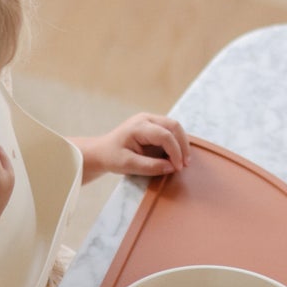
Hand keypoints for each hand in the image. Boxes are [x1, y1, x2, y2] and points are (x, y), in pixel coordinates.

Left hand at [76, 113, 190, 180]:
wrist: (101, 151)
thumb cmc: (112, 157)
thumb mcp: (128, 165)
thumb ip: (150, 166)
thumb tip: (171, 167)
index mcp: (139, 126)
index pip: (165, 136)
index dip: (175, 152)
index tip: (178, 168)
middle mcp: (146, 119)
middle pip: (174, 126)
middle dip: (183, 145)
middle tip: (185, 163)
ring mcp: (149, 119)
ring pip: (174, 126)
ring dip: (181, 143)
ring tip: (183, 160)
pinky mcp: (152, 125)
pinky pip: (170, 130)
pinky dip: (176, 142)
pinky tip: (177, 155)